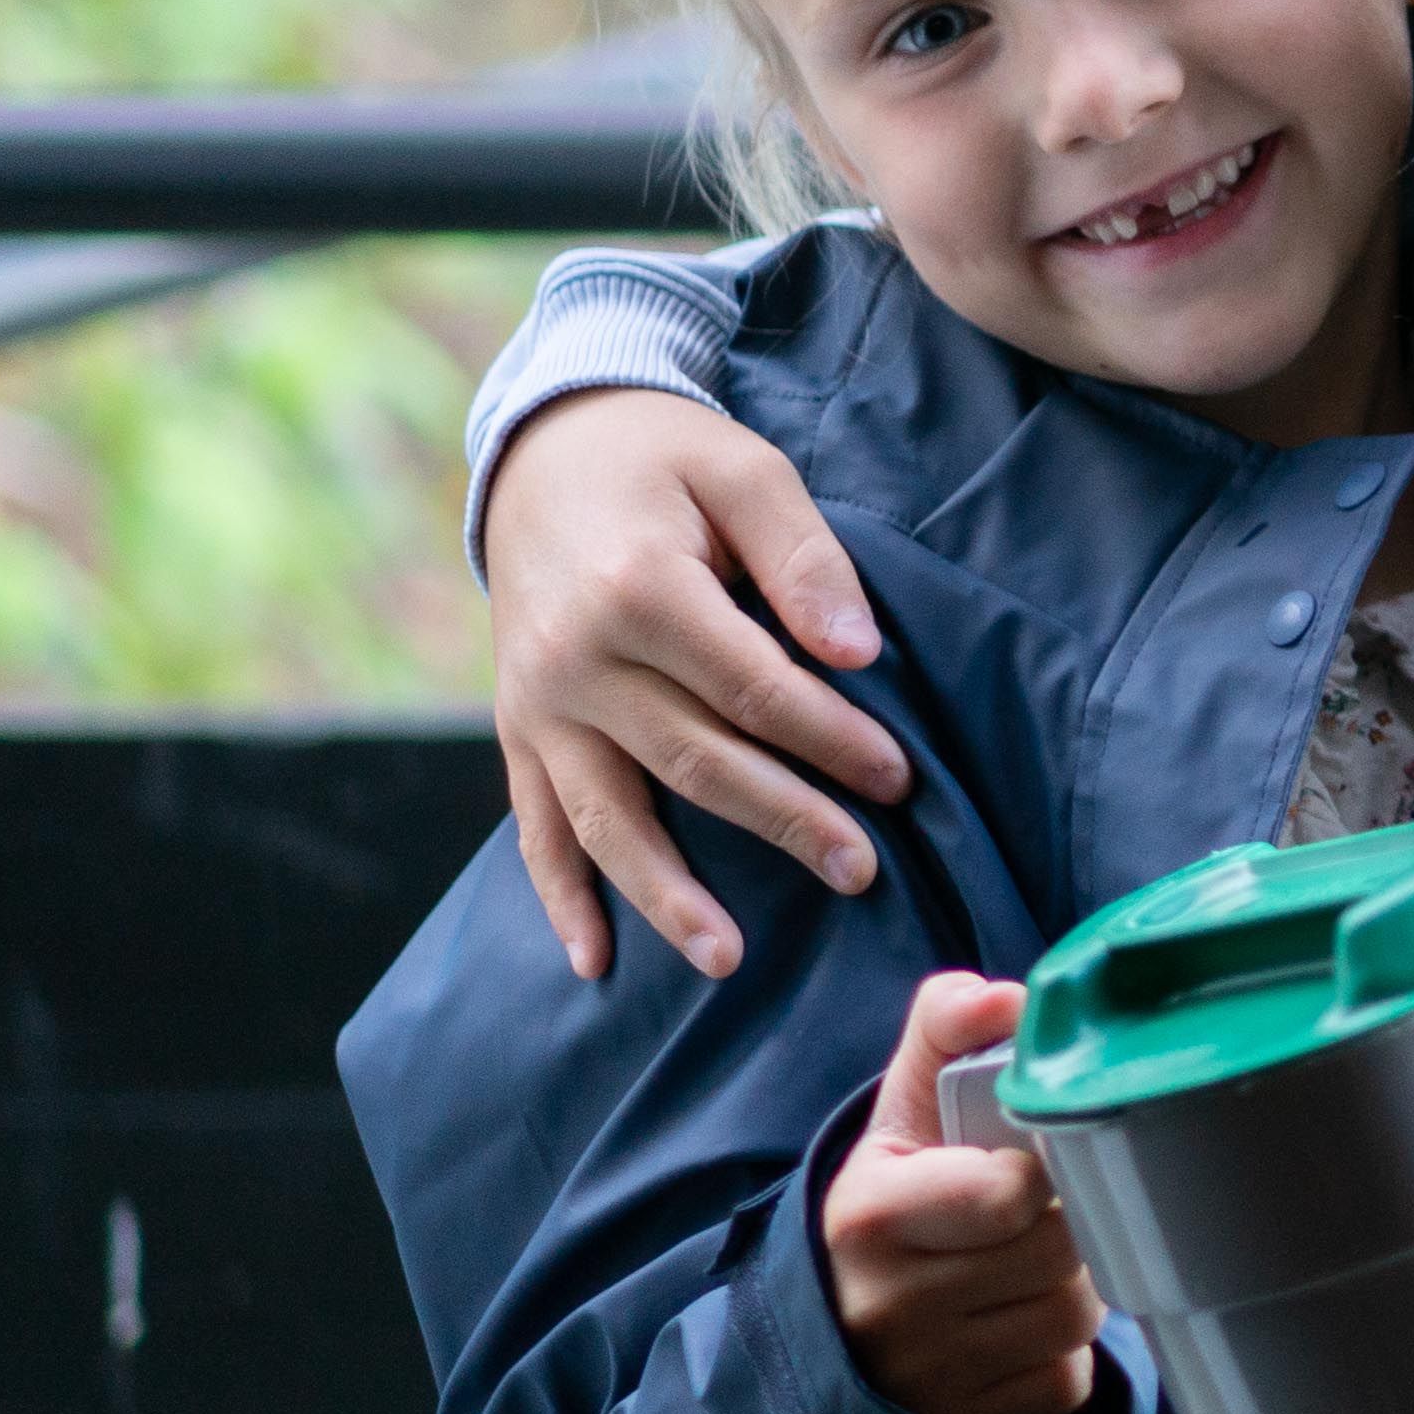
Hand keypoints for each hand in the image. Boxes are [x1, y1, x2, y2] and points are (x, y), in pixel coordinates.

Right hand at [492, 385, 906, 977]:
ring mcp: (538, 704)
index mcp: (639, 590)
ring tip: (728, 958)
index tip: (896, 778)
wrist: (541, 452)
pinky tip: (594, 961)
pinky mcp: (517, 729)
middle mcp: (577, 660)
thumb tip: (856, 653)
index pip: (755, 689)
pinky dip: (560, 895)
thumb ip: (804, 558)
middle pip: (695, 761)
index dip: (830, 738)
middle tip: (860, 872)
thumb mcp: (746, 470)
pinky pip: (535, 823)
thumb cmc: (665, 460)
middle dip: (785, 820)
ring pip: (609, 816)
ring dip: (667, 894)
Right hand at [821, 974, 1098, 1413]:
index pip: (1013, 1191)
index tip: (1020, 1163)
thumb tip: (1005, 997)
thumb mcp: (904, 1112)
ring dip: (1073, 1285)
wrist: (846, 1330)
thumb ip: (945, 1030)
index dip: (1039, 1170)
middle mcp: (889, 1308)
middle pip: (1060, 1254)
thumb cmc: (900, 1201)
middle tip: (1037, 1218)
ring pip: (1075, 1317)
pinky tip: (1019, 1328)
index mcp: (868, 1218)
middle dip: (1065, 1225)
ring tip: (1028, 1268)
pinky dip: (1061, 1352)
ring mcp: (930, 1381)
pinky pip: (1067, 1380)